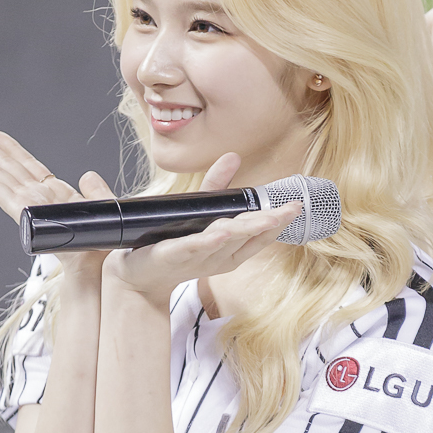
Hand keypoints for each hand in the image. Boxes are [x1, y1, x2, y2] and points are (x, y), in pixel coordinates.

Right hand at [0, 131, 115, 278]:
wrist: (94, 264)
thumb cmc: (99, 242)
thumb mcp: (103, 207)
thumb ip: (96, 191)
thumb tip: (88, 175)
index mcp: (57, 193)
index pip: (31, 166)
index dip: (13, 150)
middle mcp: (40, 197)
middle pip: (10, 169)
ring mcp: (31, 205)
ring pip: (2, 178)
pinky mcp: (26, 216)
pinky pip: (3, 196)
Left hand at [102, 154, 300, 308]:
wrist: (137, 276)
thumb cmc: (171, 247)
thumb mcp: (198, 215)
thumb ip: (215, 188)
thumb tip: (233, 157)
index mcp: (228, 250)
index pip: (258, 236)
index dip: (278, 221)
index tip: (295, 206)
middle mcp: (218, 258)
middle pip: (248, 238)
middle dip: (270, 224)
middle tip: (291, 210)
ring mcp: (197, 259)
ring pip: (226, 242)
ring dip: (246, 229)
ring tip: (266, 219)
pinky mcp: (173, 256)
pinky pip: (194, 247)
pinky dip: (209, 241)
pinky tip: (220, 232)